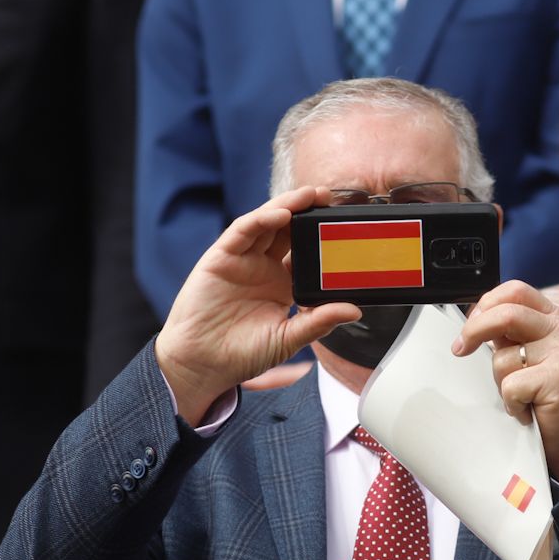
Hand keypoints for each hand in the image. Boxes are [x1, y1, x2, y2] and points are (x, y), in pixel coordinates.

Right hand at [155, 187, 359, 424]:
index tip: (344, 228)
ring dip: (288, 205)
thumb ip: (319, 322)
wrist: (204, 364)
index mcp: (281, 284)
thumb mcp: (288, 338)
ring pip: (267, 223)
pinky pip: (242, 232)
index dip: (322, 237)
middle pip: (288, 230)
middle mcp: (262, 267)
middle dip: (308, 211)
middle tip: (330, 197)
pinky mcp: (220, 258)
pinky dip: (261, 220)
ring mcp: (242, 260)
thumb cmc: (243, 354)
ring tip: (310, 195)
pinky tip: (280, 214)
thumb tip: (354, 310)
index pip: (305, 252)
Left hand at [451, 280, 558, 484]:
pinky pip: (511, 386)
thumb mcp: (524, 354)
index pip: (514, 291)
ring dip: (500, 382)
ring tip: (519, 394)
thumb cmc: (543, 394)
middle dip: (474, 331)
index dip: (485, 304)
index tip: (469, 327)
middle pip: (506, 313)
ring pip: (503, 357)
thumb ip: (505, 333)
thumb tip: (473, 320)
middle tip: (460, 349)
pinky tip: (527, 409)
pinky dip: (512, 404)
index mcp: (551, 317)